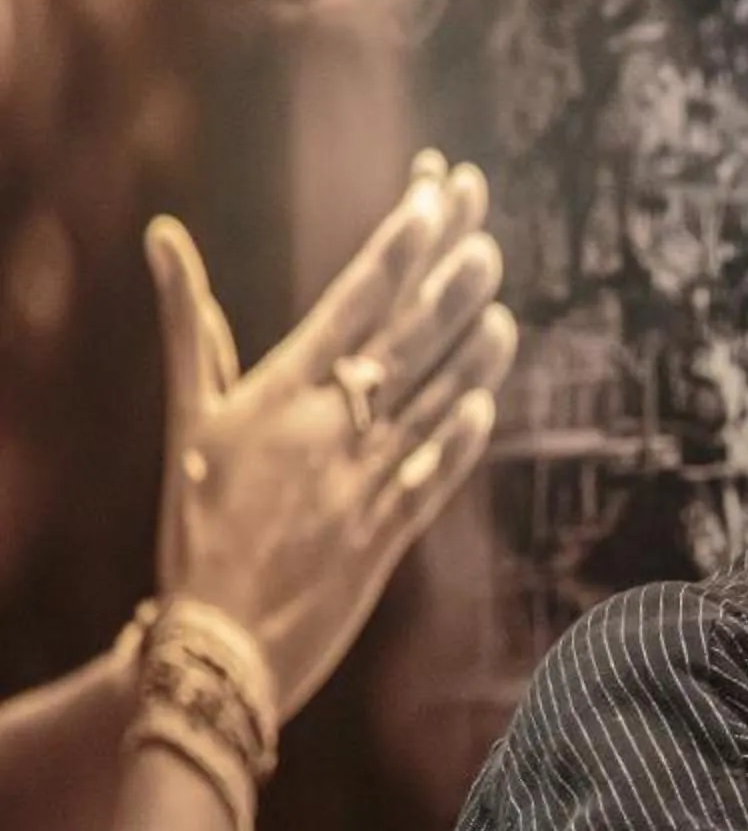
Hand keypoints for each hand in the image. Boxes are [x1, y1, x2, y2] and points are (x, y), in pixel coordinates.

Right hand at [145, 150, 517, 717]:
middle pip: (401, 336)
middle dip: (445, 275)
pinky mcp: (388, 534)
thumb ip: (189, 324)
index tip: (434, 192)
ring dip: (470, 348)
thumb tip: (164, 234)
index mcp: (279, 391)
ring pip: (429, 399)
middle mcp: (327, 428)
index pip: (355, 298)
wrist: (211, 638)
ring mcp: (362, 481)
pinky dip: (460, 437)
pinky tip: (488, 400)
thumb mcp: (188, 417)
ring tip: (499, 297)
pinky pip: (433, 476)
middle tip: (482, 220)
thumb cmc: (194, 521)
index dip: (401, 242)